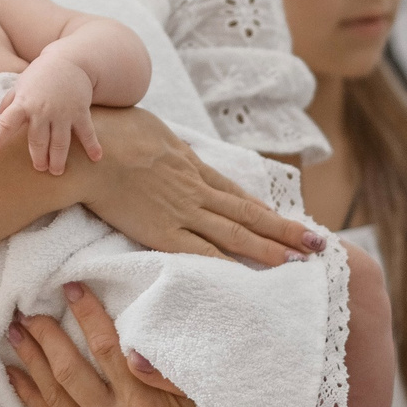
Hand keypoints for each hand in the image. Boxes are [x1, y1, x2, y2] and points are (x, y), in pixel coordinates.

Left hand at [0, 52, 98, 174]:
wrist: (70, 60)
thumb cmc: (41, 74)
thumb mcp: (21, 84)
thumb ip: (9, 101)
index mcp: (23, 103)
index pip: (5, 123)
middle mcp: (42, 110)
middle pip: (37, 141)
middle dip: (38, 158)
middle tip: (40, 168)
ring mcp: (62, 112)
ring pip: (60, 143)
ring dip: (58, 159)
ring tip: (56, 171)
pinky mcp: (80, 112)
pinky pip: (86, 132)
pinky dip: (92, 146)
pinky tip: (96, 158)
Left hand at [6, 282, 198, 406]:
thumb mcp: (196, 388)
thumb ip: (165, 371)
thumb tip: (132, 352)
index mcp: (145, 404)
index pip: (106, 348)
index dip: (86, 314)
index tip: (70, 288)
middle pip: (70, 371)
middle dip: (45, 336)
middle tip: (29, 309)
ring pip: (54, 396)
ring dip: (31, 361)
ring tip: (15, 333)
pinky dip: (30, 397)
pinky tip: (14, 375)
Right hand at [78, 108, 320, 266]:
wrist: (90, 153)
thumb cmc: (107, 131)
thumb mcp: (146, 126)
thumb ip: (161, 141)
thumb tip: (163, 142)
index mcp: (190, 164)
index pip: (234, 192)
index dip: (262, 207)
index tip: (283, 218)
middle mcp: (195, 190)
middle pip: (248, 214)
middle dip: (284, 229)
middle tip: (317, 243)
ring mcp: (182, 213)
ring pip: (236, 234)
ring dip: (270, 248)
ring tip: (300, 261)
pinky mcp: (162, 234)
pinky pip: (203, 254)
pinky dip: (229, 266)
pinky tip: (248, 279)